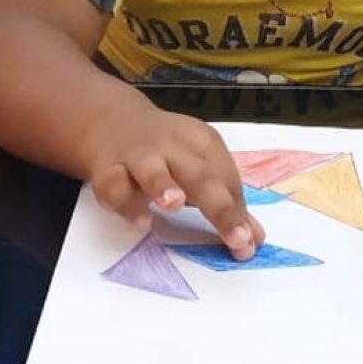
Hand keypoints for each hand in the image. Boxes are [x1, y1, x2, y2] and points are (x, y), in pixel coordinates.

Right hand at [86, 107, 265, 259]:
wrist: (112, 121)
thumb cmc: (166, 152)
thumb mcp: (200, 166)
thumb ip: (226, 201)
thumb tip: (254, 240)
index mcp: (202, 142)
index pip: (226, 178)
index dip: (239, 211)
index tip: (248, 242)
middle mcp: (172, 146)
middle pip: (200, 175)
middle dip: (220, 207)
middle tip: (237, 237)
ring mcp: (138, 156)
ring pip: (152, 170)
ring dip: (163, 185)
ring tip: (175, 205)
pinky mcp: (108, 169)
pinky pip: (115, 185)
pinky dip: (127, 203)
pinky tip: (141, 221)